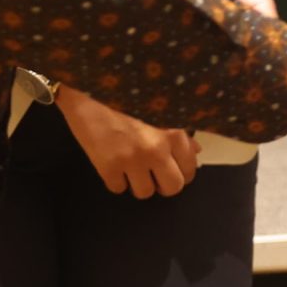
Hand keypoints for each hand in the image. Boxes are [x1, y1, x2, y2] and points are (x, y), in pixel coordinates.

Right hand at [54, 85, 200, 198]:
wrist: (91, 93)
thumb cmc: (129, 101)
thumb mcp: (160, 112)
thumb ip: (179, 133)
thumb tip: (195, 151)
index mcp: (173, 134)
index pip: (189, 170)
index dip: (181, 174)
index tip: (171, 170)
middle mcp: (156, 149)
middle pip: (172, 188)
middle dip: (163, 185)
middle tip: (153, 176)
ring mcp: (132, 160)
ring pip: (145, 193)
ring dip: (137, 183)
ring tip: (131, 167)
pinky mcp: (108, 167)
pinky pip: (118, 189)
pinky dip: (116, 180)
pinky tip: (114, 163)